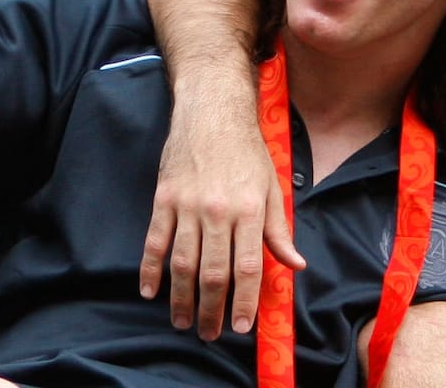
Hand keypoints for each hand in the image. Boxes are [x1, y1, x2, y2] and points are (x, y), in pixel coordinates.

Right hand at [139, 87, 304, 340]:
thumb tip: (296, 264)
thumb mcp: (273, 187)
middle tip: (210, 332)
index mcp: (250, 209)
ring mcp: (188, 205)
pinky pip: (154, 241)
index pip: (249, 265)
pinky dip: (150, 270)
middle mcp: (219, 210)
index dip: (245, 300)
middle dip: (212, 309)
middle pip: (213, 272)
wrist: (212, 112)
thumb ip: (280, 230)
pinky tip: (150, 291)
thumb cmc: (246, 151)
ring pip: (182, 263)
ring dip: (181, 298)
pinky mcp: (164, 198)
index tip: (242, 325)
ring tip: (182, 321)